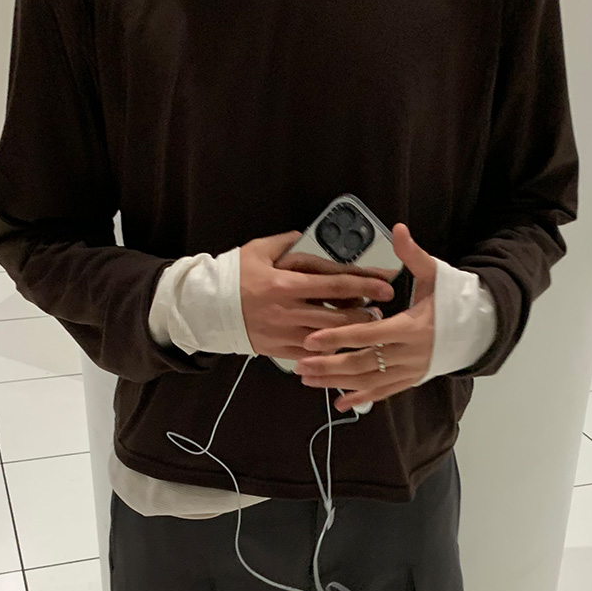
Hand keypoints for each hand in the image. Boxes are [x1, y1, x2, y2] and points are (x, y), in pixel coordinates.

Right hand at [240, 231, 395, 359]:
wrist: (206, 307)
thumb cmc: (234, 275)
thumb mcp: (260, 250)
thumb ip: (289, 242)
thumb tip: (312, 235)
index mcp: (286, 284)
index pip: (336, 284)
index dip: (364, 285)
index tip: (385, 285)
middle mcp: (289, 311)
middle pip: (339, 316)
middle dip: (365, 314)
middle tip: (382, 311)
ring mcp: (284, 334)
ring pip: (328, 339)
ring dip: (351, 335)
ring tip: (367, 329)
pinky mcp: (279, 350)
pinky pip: (312, 355)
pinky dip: (329, 351)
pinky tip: (341, 345)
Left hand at [294, 224, 436, 410]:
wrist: (479, 328)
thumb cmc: (453, 298)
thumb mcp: (435, 273)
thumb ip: (412, 254)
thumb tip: (398, 229)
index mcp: (413, 327)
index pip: (368, 334)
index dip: (338, 338)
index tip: (310, 340)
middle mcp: (411, 354)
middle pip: (363, 362)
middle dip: (329, 365)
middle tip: (300, 365)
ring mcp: (411, 370)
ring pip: (369, 381)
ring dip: (337, 382)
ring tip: (308, 379)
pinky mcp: (412, 380)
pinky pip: (383, 392)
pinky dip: (361, 398)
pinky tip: (338, 403)